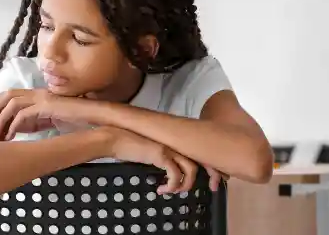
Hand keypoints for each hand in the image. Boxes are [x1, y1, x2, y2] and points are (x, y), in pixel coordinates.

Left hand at [0, 89, 73, 138]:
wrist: (96, 118)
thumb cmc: (77, 120)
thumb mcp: (49, 120)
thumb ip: (34, 121)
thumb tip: (17, 127)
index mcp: (39, 95)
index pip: (13, 94)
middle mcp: (39, 93)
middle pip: (9, 94)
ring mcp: (44, 98)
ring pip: (13, 103)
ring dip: (1, 116)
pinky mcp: (48, 106)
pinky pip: (24, 115)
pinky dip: (14, 125)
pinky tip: (9, 136)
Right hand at [101, 126, 224, 192]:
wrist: (112, 138)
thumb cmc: (126, 144)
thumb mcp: (150, 148)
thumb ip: (163, 154)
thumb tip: (169, 167)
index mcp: (175, 138)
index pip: (201, 148)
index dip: (211, 162)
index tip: (214, 176)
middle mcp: (176, 140)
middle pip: (204, 156)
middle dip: (214, 174)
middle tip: (215, 187)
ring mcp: (169, 146)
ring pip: (192, 168)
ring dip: (186, 184)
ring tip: (175, 191)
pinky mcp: (161, 154)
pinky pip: (175, 175)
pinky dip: (172, 186)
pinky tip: (161, 189)